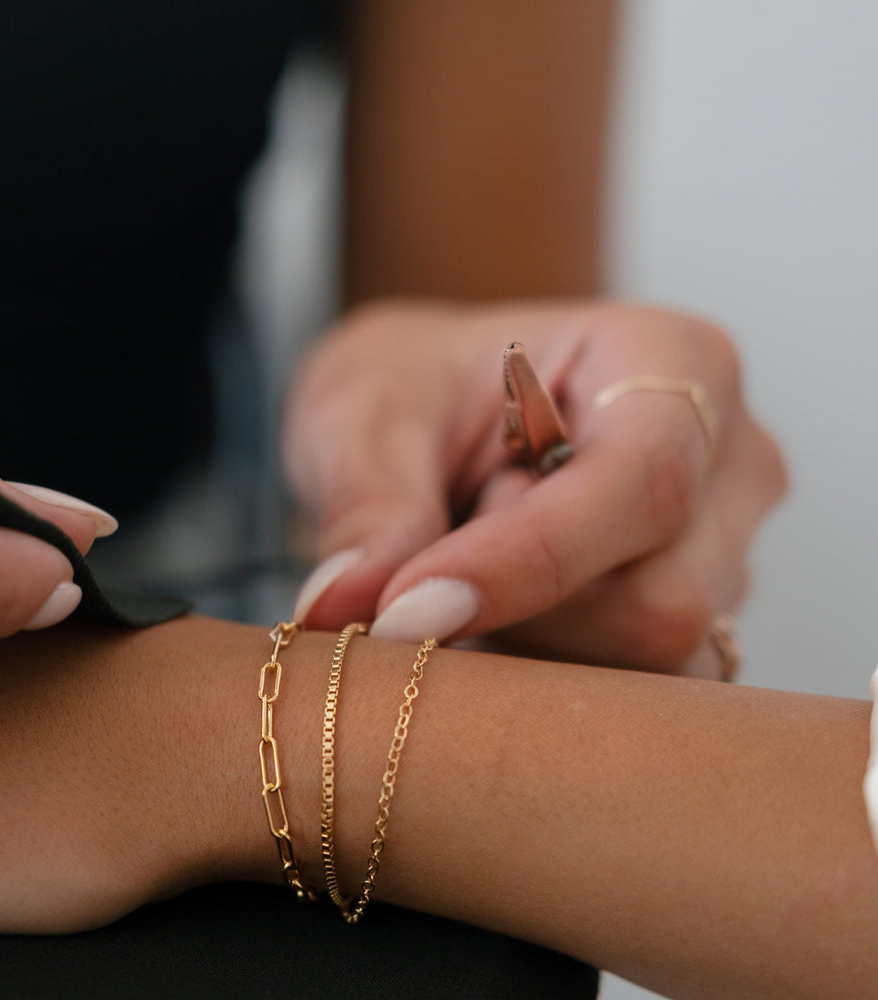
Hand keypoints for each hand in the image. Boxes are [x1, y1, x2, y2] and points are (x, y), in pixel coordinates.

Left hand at [284, 301, 786, 675]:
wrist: (423, 421)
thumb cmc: (411, 391)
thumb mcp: (362, 413)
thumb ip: (367, 501)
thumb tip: (345, 604)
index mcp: (673, 360)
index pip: (642, 483)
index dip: (527, 561)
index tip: (405, 614)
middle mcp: (730, 461)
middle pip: (658, 598)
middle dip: (520, 606)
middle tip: (433, 553)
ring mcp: (725, 557)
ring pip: (646, 665)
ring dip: (524, 643)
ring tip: (468, 567)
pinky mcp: (698, 633)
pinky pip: (631, 699)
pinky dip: (540, 680)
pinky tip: (492, 622)